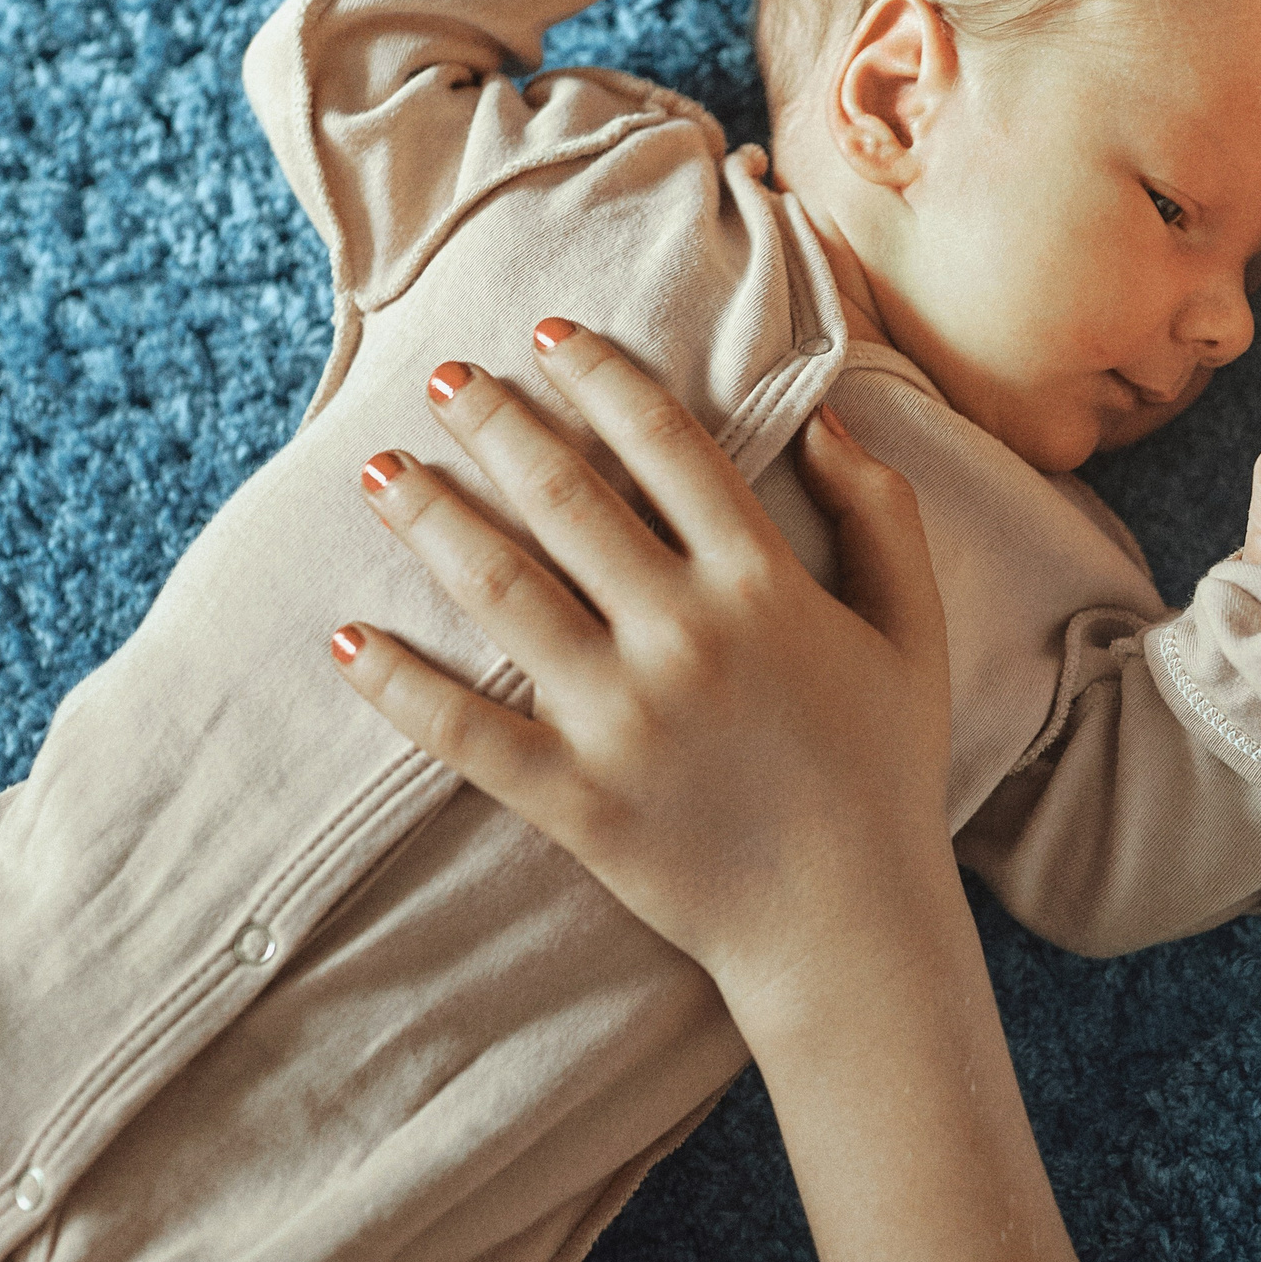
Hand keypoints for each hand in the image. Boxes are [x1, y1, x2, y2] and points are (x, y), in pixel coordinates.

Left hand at [330, 326, 952, 1008]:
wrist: (848, 925)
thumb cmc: (884, 771)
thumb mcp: (913, 631)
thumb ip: (885, 516)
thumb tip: (827, 418)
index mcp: (764, 587)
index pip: (669, 447)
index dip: (604, 379)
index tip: (553, 336)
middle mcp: (684, 636)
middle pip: (564, 498)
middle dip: (494, 423)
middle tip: (440, 377)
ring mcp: (620, 719)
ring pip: (500, 591)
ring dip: (431, 520)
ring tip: (380, 472)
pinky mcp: (573, 798)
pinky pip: (465, 733)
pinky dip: (399, 688)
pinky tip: (347, 641)